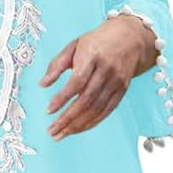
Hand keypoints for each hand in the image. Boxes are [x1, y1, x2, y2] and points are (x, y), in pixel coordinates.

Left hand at [39, 14, 156, 139]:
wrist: (130, 37)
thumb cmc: (97, 41)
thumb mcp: (74, 45)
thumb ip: (57, 65)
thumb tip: (43, 84)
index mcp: (92, 55)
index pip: (77, 81)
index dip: (63, 97)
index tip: (49, 110)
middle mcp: (107, 70)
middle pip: (87, 99)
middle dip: (68, 118)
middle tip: (52, 130)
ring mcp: (117, 81)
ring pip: (97, 109)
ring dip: (77, 125)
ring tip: (60, 134)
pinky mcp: (122, 90)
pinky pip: (107, 111)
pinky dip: (91, 122)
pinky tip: (78, 129)